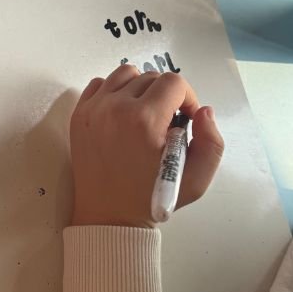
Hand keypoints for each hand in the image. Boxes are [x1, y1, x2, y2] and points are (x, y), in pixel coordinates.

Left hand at [68, 64, 224, 228]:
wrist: (108, 218)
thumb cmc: (151, 199)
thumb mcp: (197, 178)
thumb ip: (212, 141)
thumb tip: (203, 111)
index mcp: (144, 120)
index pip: (175, 82)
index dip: (188, 98)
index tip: (186, 119)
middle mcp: (115, 108)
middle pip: (152, 76)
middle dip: (166, 95)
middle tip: (167, 122)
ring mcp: (93, 110)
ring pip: (125, 73)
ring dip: (141, 88)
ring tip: (146, 113)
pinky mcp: (80, 116)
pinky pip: (100, 83)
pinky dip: (115, 91)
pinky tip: (123, 113)